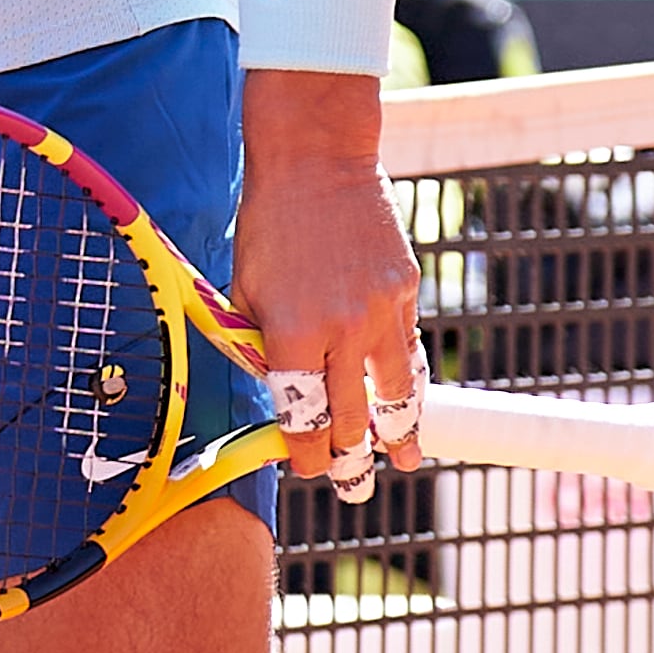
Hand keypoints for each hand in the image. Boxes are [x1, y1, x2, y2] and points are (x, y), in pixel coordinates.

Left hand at [235, 71, 429, 489]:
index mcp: (291, 332)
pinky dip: (408, 385)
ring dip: (397, 435)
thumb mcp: (243, 288)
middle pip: (351, 416)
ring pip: (394, 394)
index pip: (302, 414)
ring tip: (403, 463)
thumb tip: (275, 393)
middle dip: (350, 460)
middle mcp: (341, 330)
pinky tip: (409, 407)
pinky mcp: (406, 293)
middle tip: (351, 489)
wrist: (316, 163)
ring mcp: (381, 312)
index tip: (306, 469)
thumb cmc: (268, 226)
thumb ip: (258, 344)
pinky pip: (407, 353)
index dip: (305, 451)